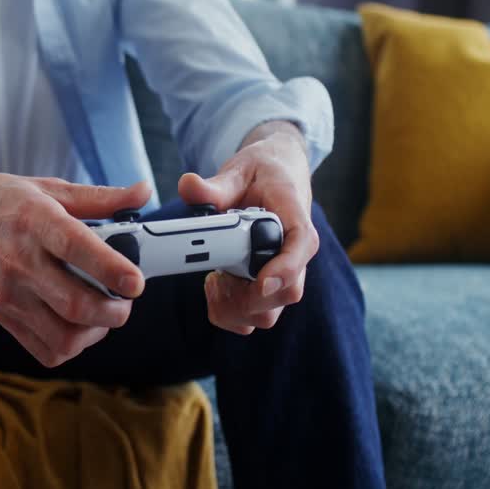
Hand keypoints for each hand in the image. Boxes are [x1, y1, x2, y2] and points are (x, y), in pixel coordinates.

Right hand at [0, 173, 151, 366]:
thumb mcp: (44, 188)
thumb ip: (98, 197)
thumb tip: (142, 192)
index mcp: (35, 222)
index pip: (78, 250)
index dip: (113, 269)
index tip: (136, 281)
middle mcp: (21, 262)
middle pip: (76, 304)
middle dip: (114, 311)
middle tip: (125, 301)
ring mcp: (8, 295)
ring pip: (63, 336)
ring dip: (94, 333)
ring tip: (102, 315)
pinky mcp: (0, 316)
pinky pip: (44, 350)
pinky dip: (69, 346)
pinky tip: (76, 326)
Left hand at [178, 123, 317, 334]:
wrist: (277, 175)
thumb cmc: (263, 173)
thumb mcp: (240, 171)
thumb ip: (216, 185)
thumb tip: (188, 185)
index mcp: (296, 221)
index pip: (301, 248)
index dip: (284, 270)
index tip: (260, 282)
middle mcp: (296, 255)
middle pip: (286, 293)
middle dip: (246, 296)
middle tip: (216, 276)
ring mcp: (283, 276)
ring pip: (267, 313)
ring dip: (233, 307)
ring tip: (214, 279)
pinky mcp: (268, 289)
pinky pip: (252, 318)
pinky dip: (229, 312)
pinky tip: (216, 285)